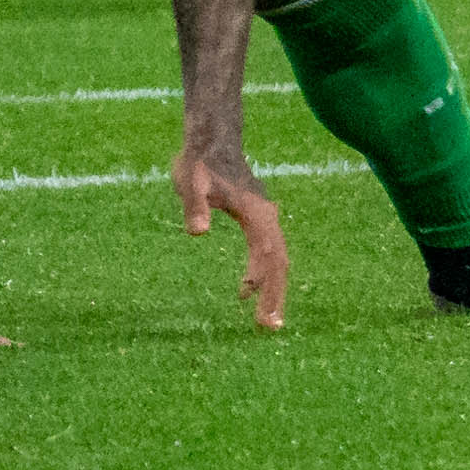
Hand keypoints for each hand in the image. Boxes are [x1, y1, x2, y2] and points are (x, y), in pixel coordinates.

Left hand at [176, 135, 287, 330]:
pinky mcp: (257, 218)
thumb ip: (194, 206)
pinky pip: (266, 251)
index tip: (265, 316)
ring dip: (271, 286)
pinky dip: (261, 273)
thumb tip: (196, 232)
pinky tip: (244, 289)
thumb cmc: (199, 162)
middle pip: (279, 261)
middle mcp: (267, 217)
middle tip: (269, 328)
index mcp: (257, 214)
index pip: (269, 257)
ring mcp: (264, 217)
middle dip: (276, 295)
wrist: (211, 140)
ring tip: (262, 318)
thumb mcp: (190, 183)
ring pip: (275, 257)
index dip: (269, 287)